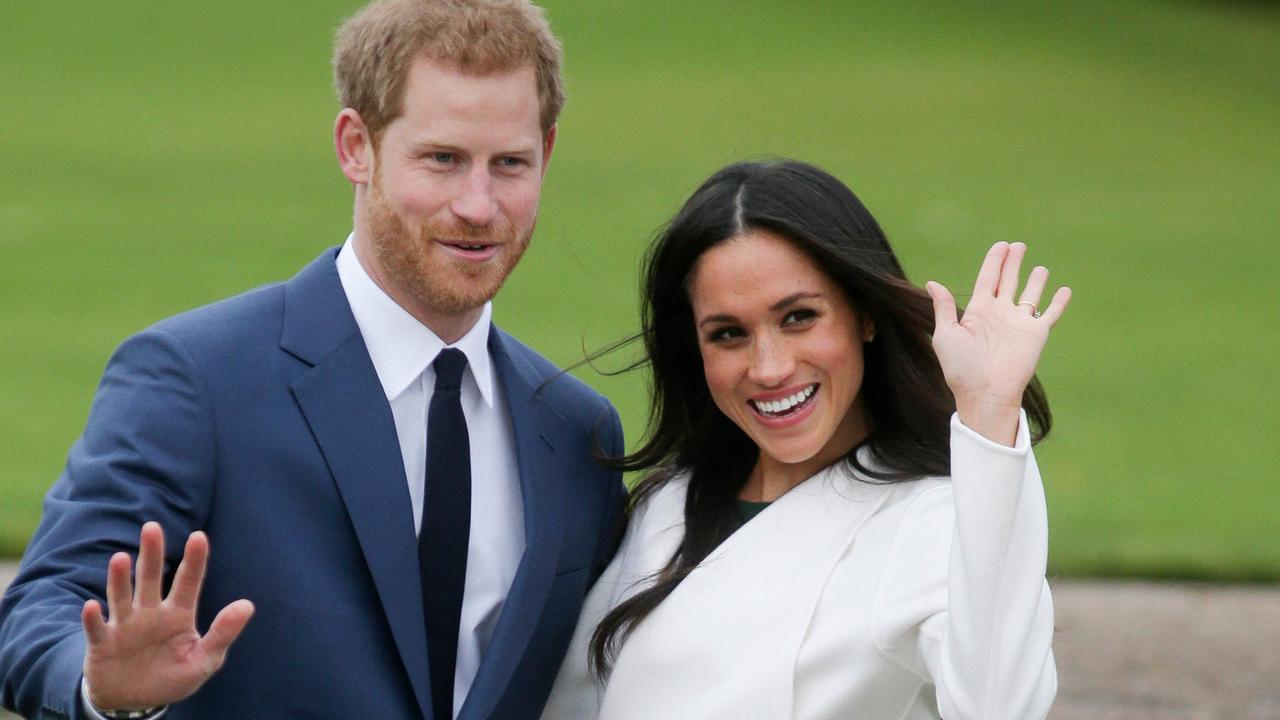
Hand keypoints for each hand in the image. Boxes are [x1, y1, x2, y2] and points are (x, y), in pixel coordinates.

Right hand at [81, 522, 253, 710]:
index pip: (188, 582)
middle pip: (151, 579)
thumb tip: (247, 605)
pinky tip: (91, 607)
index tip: (199, 536)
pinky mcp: (103, 644)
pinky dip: (93, 619)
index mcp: (179, 614)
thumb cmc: (172, 676)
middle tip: (152, 527)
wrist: (135, 702)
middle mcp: (151, 613)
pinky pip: (97, 629)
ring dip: (120, 579)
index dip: (194, 560)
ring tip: (120, 558)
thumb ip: (223, 633)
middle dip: (151, 554)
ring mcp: (125, 626)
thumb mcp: (203, 660)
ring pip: (122, 597)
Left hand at [926, 241, 1070, 444]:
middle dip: (1013, 262)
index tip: (1001, 246)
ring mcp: (1019, 323)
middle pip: (1008, 280)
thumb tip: (933, 283)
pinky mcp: (1036, 334)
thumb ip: (944, 308)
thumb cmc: (961, 367)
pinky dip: (1058, 302)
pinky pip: (1050, 314)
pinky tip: (1064, 290)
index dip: (994, 261)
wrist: (985, 392)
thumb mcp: (946, 334)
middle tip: (1018, 245)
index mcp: (978, 311)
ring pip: (1030, 295)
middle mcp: (1000, 314)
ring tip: (1040, 267)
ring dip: (1036, 281)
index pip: (987, 279)